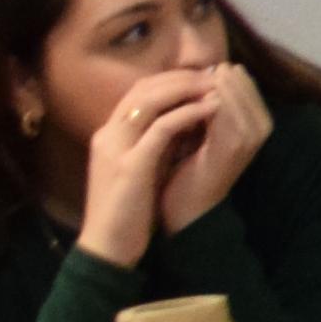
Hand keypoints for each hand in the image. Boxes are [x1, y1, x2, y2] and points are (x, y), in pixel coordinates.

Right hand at [72, 66, 226, 266]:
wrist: (106, 246)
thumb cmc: (125, 212)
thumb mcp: (136, 169)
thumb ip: (149, 145)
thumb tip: (179, 126)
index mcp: (108, 135)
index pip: (137, 92)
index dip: (169, 80)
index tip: (199, 78)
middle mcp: (108, 135)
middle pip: (142, 88)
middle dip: (179, 78)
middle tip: (211, 74)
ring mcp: (116, 148)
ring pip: (149, 99)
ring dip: (185, 88)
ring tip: (214, 85)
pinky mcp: (130, 165)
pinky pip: (161, 127)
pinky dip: (187, 113)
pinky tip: (211, 109)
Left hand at [154, 64, 269, 239]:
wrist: (187, 211)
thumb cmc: (191, 170)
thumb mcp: (205, 132)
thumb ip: (210, 105)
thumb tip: (205, 69)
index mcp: (258, 121)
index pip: (240, 78)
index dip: (211, 70)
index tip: (182, 70)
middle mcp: (261, 126)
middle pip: (237, 79)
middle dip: (205, 72)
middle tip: (174, 72)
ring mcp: (250, 135)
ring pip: (228, 90)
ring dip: (199, 83)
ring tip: (172, 83)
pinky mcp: (232, 145)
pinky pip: (219, 108)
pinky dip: (197, 99)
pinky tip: (175, 98)